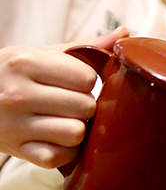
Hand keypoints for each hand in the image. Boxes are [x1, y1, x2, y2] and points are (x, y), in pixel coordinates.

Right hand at [0, 27, 128, 168]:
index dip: (89, 82)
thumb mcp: (42, 55)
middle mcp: (17, 93)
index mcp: (25, 62)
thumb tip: (125, 33)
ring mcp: (15, 125)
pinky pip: (60, 156)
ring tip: (64, 121)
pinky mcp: (19, 150)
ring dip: (77, 130)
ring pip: (76, 133)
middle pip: (85, 107)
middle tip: (72, 105)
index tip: (77, 84)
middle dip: (85, 107)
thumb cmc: (18, 77)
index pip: (86, 78)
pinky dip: (64, 152)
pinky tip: (55, 140)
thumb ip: (85, 47)